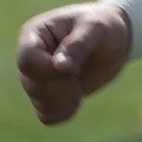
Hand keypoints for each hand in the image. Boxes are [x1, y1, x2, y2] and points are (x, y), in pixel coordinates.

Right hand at [16, 3, 131, 124]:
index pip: (27, 62)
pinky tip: (76, 98)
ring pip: (39, 102)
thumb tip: (58, 66)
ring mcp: (37, 77)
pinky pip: (46, 115)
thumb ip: (77, 45)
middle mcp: (30, 56)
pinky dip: (64, 112)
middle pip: (32, 85)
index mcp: (34, 33)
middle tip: (80, 75)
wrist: (114, 40)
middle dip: (62, 87)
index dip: (50, 73)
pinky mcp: (48, 94)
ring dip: (64, 100)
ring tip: (79, 85)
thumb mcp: (96, 28)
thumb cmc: (104, 25)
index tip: (74, 70)